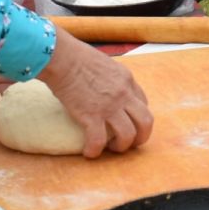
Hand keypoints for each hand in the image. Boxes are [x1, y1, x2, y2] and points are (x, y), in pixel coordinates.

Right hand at [35, 29, 153, 157]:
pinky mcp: (91, 115)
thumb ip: (110, 78)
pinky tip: (88, 152)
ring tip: (110, 148)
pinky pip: (99, 141)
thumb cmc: (76, 56)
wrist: (62, 57)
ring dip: (122, 146)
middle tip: (129, 142)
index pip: (143, 103)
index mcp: (126, 79)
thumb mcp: (105, 64)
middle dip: (141, 136)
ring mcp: (110, 106)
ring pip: (128, 135)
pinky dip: (94, 150)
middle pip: (146, 121)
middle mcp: (124, 94)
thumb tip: (103, 87)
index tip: (128, 122)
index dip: (138, 117)